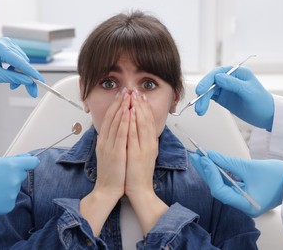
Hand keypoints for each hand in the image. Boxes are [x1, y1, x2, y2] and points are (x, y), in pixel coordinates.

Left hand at [0, 37, 44, 97]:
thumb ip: (14, 78)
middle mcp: (6, 43)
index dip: (32, 73)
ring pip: (22, 63)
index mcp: (1, 49)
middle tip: (26, 90)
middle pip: (24, 63)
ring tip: (11, 82)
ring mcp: (8, 44)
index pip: (21, 63)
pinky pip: (19, 60)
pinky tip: (10, 73)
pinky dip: (17, 69)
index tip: (41, 81)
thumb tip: (28, 81)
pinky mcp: (9, 47)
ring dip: (20, 74)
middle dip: (24, 77)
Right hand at [0, 154, 38, 229]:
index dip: (31, 162)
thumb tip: (27, 158)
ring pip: (15, 188)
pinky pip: (11, 199)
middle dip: (14, 175)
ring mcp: (13, 193)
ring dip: (8, 187)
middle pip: (22, 175)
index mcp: (12, 166)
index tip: (30, 163)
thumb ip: (12, 159)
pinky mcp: (9, 205)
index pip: (33, 163)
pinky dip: (4, 199)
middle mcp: (15, 179)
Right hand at [94, 89, 129, 198]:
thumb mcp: (109, 154)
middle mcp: (104, 141)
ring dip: (122, 107)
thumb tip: (117, 132)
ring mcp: (109, 146)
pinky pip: (120, 134)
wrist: (107, 190)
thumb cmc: (111, 174)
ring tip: (127, 95)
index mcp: (103, 141)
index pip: (109, 119)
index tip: (121, 95)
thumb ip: (112, 142)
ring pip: (115, 122)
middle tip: (125, 90)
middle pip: (111, 117)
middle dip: (119, 102)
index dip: (115, 106)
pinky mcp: (115, 153)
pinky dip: (124, 122)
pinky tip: (128, 112)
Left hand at [126, 90, 166, 234]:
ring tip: (133, 96)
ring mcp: (144, 148)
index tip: (141, 96)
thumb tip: (140, 130)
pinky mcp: (136, 154)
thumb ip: (143, 142)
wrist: (140, 191)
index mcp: (151, 144)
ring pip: (141, 124)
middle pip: (146, 120)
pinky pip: (134, 135)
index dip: (145, 108)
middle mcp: (150, 144)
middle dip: (141, 104)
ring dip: (137, 108)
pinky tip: (131, 112)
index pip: (149, 121)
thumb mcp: (145, 154)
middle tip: (136, 91)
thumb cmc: (139, 174)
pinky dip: (133, 122)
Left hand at [189, 151, 282, 216]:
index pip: (220, 191)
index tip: (203, 159)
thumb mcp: (249, 167)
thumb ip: (227, 162)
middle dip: (206, 172)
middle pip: (218, 189)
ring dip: (211, 172)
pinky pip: (228, 184)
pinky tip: (212, 164)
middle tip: (196, 156)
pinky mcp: (245, 194)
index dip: (210, 175)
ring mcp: (244, 200)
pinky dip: (220, 174)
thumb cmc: (279, 176)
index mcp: (246, 205)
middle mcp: (243, 206)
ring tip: (201, 158)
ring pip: (222, 186)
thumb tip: (209, 155)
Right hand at [195, 66, 273, 130]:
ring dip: (202, 100)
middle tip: (198, 104)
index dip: (207, 81)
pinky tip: (202, 109)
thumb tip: (217, 78)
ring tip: (200, 111)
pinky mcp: (222, 97)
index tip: (200, 90)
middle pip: (210, 83)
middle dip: (203, 94)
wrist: (266, 116)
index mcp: (237, 72)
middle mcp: (229, 78)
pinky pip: (209, 98)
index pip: (217, 73)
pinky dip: (204, 103)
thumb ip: (233, 84)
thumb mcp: (249, 92)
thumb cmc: (262, 102)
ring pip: (208, 91)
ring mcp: (225, 88)